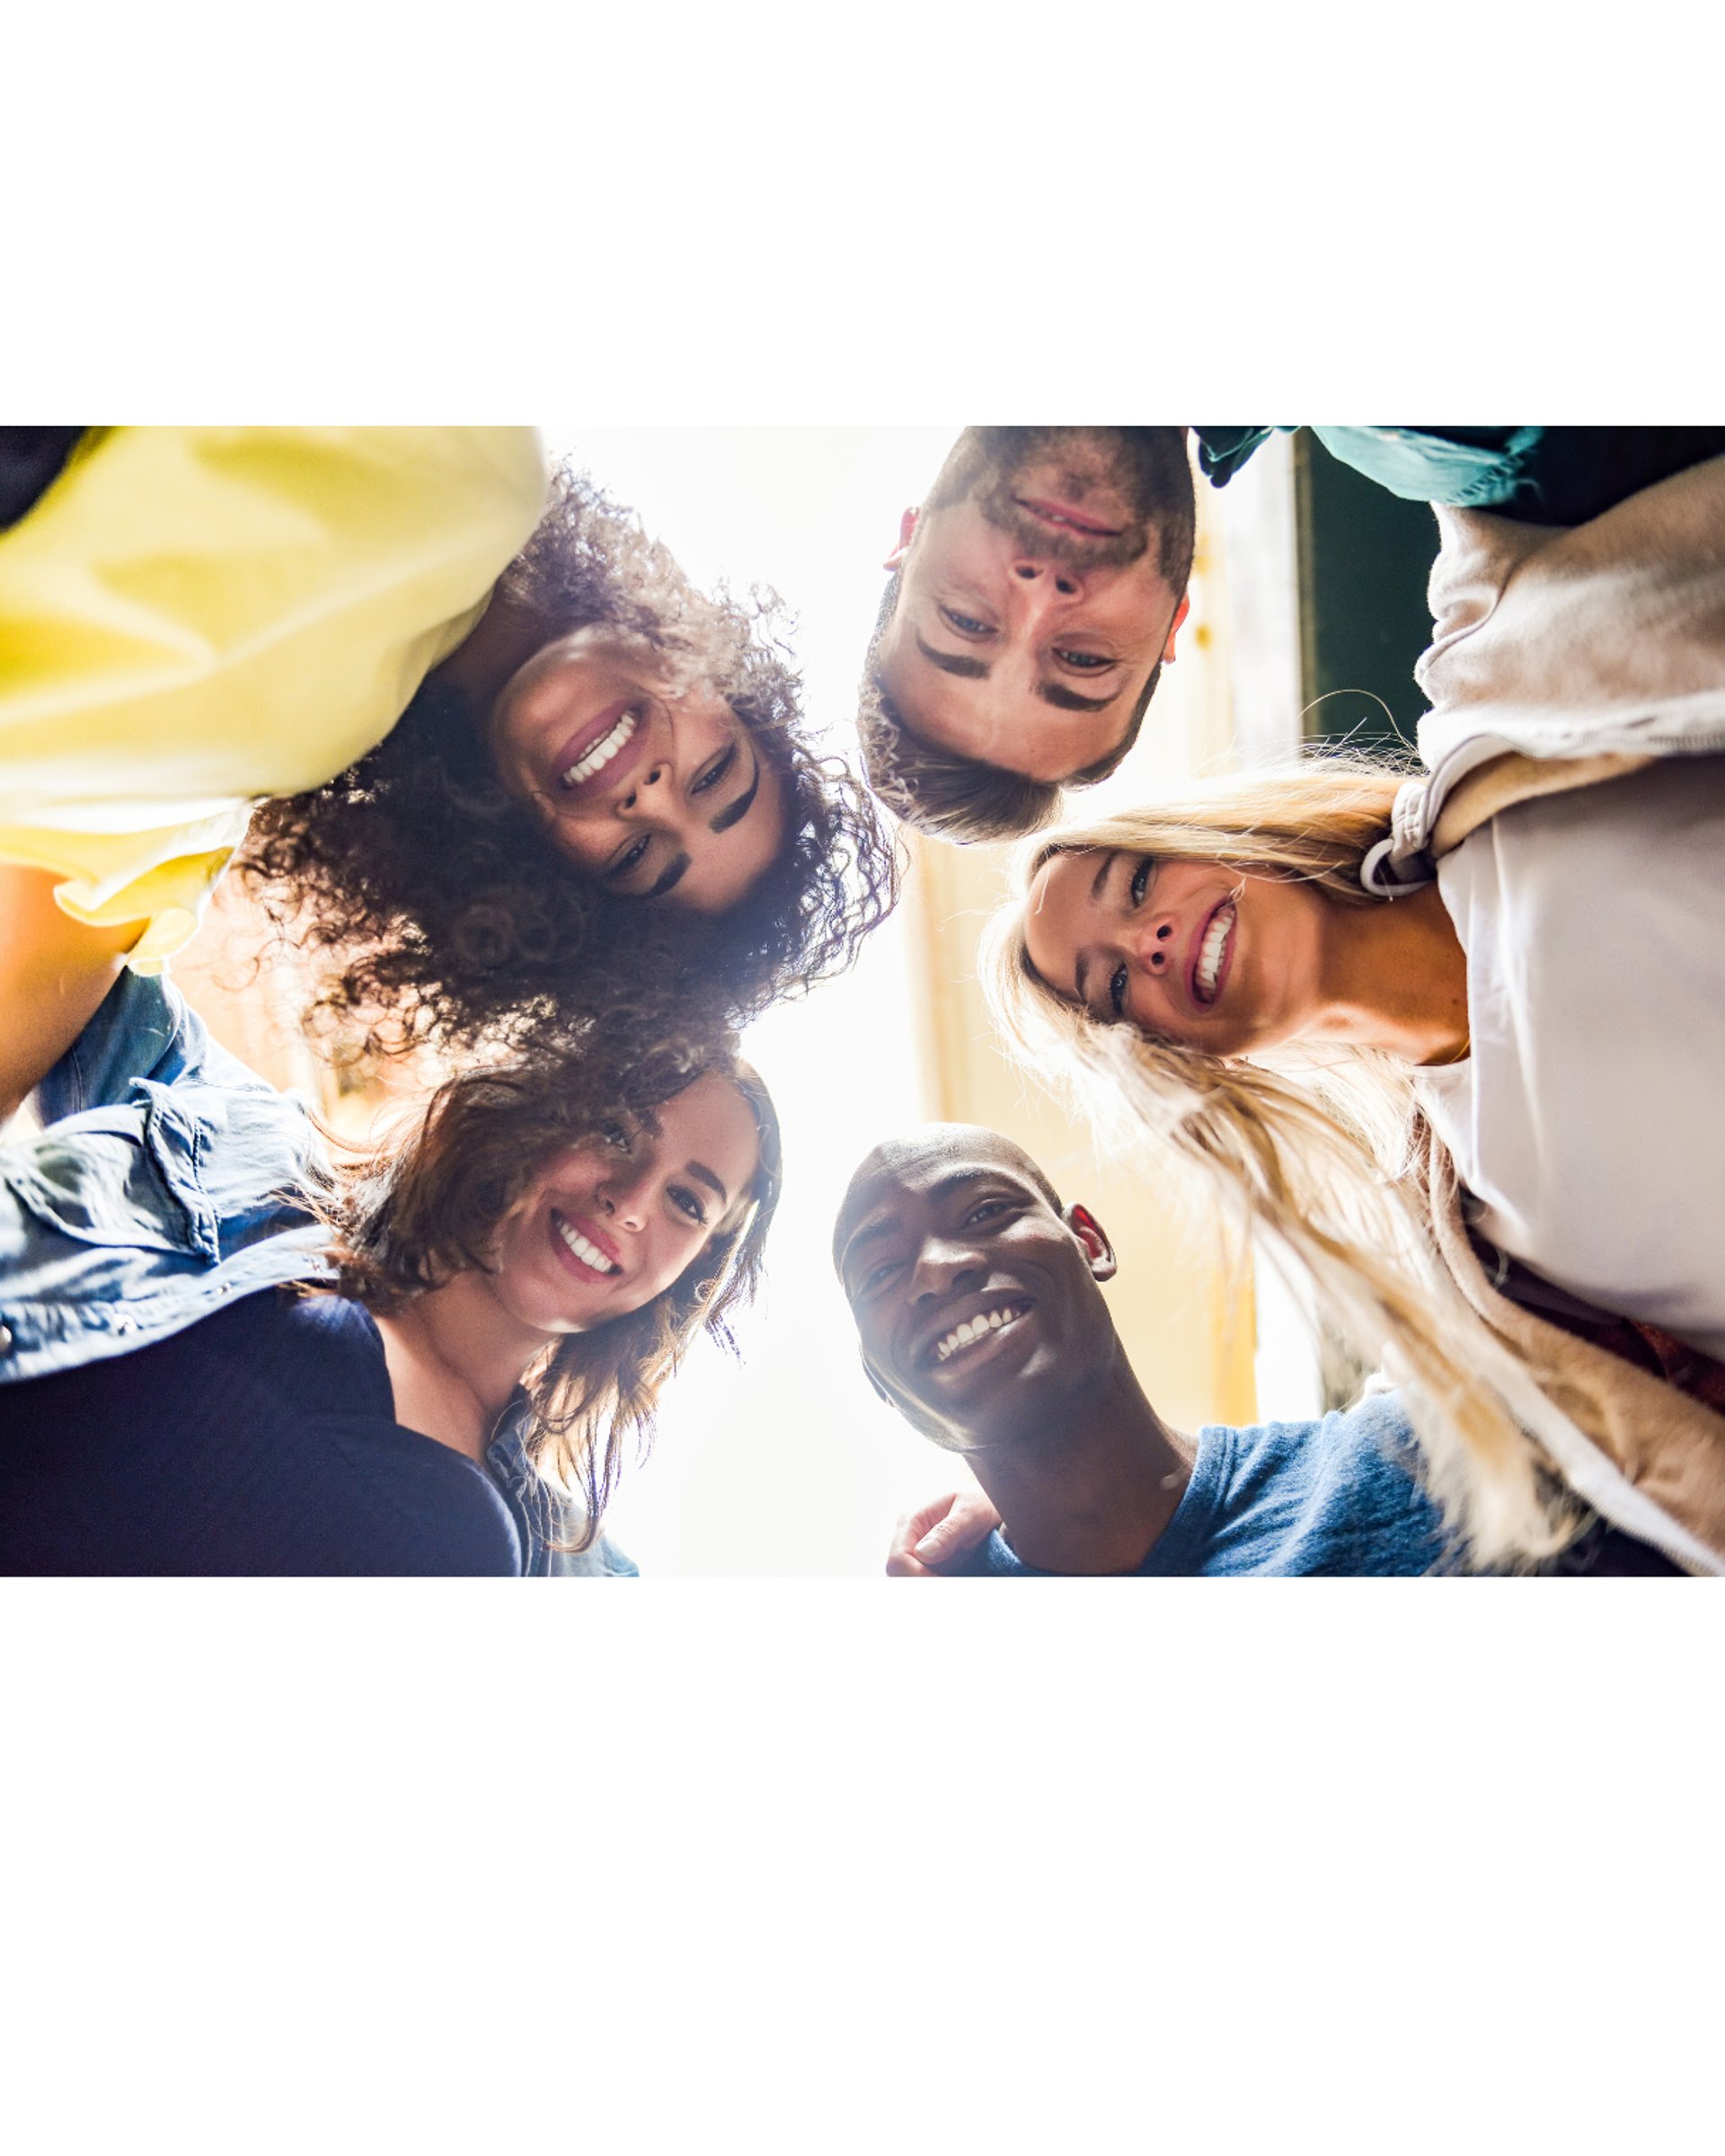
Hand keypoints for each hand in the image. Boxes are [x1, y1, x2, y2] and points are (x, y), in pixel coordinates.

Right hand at [885, 1490, 1001, 1576]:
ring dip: (930, 1585)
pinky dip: (935, 1584)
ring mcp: (915, 1554)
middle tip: (956, 1583)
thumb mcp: (970, 1513)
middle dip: (925, 1584)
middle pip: (899, 1575)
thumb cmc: (979, 1503)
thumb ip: (948, 1531)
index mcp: (911, 1521)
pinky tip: (956, 1581)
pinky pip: (923, 1582)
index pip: (898, 1560)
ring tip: (959, 1579)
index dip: (917, 1578)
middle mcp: (907, 1539)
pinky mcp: (926, 1566)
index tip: (945, 1583)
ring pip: (908, 1581)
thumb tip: (923, 1553)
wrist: (987, 1505)